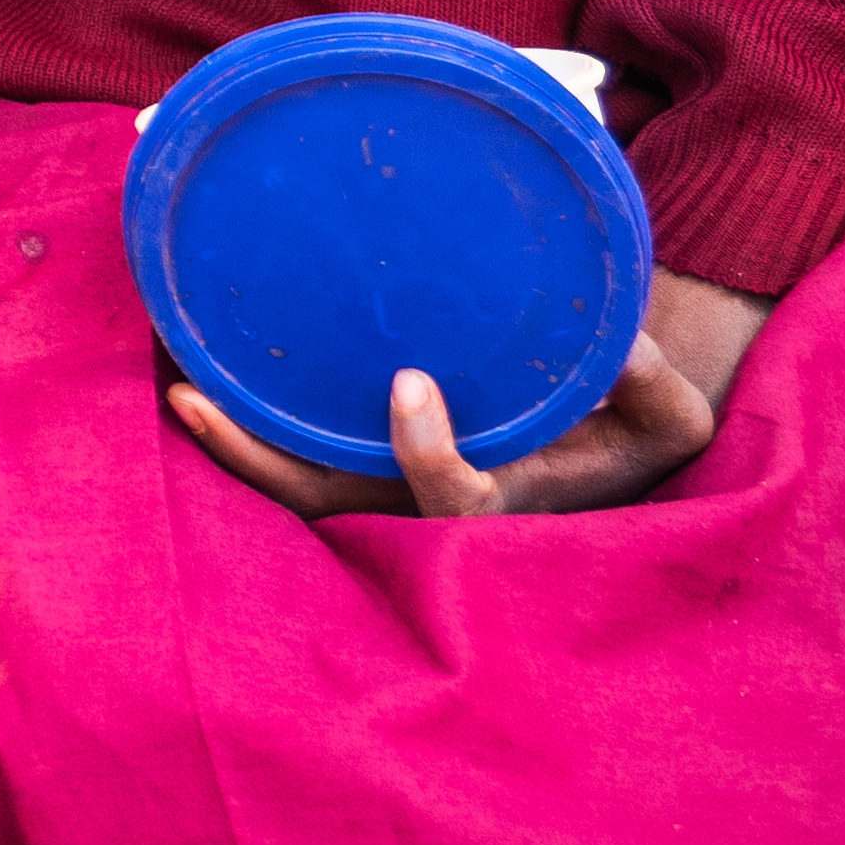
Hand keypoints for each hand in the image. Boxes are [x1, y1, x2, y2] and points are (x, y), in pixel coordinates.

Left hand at [170, 329, 717, 517]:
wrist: (607, 443)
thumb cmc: (632, 431)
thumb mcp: (666, 419)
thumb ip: (649, 382)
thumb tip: (621, 339)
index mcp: (506, 501)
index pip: (454, 497)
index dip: (425, 453)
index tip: (409, 382)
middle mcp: (432, 505)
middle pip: (333, 503)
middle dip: (262, 461)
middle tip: (195, 397)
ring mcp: (392, 487)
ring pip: (299, 485)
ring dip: (236, 446)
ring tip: (178, 387)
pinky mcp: (368, 461)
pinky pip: (297, 455)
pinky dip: (249, 425)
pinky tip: (200, 372)